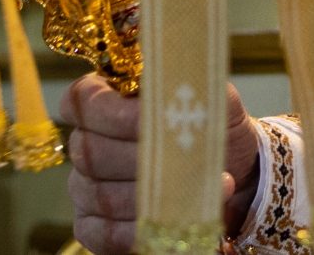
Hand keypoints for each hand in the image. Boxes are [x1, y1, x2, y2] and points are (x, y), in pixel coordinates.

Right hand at [61, 75, 261, 253]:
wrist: (232, 171)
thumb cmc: (212, 129)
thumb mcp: (214, 100)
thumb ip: (194, 86)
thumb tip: (178, 79)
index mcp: (106, 99)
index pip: (81, 100)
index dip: (108, 110)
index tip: (146, 116)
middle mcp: (86, 143)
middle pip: (90, 151)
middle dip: (139, 157)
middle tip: (181, 159)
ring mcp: (85, 187)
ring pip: (101, 194)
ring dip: (151, 195)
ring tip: (200, 189)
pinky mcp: (93, 226)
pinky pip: (102, 233)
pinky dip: (138, 231)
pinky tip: (172, 222)